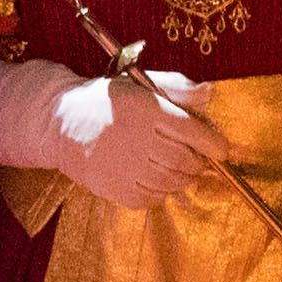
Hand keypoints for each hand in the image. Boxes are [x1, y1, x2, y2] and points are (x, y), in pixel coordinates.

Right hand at [47, 70, 228, 211]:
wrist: (60, 123)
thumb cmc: (106, 102)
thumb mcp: (139, 83)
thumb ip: (176, 87)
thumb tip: (209, 94)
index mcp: (144, 109)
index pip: (189, 130)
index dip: (212, 143)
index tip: (222, 151)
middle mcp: (135, 137)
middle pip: (183, 159)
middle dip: (197, 163)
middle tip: (198, 161)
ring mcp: (123, 165)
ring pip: (170, 181)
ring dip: (182, 179)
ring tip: (180, 171)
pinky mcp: (112, 187)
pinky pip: (150, 198)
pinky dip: (160, 193)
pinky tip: (157, 181)